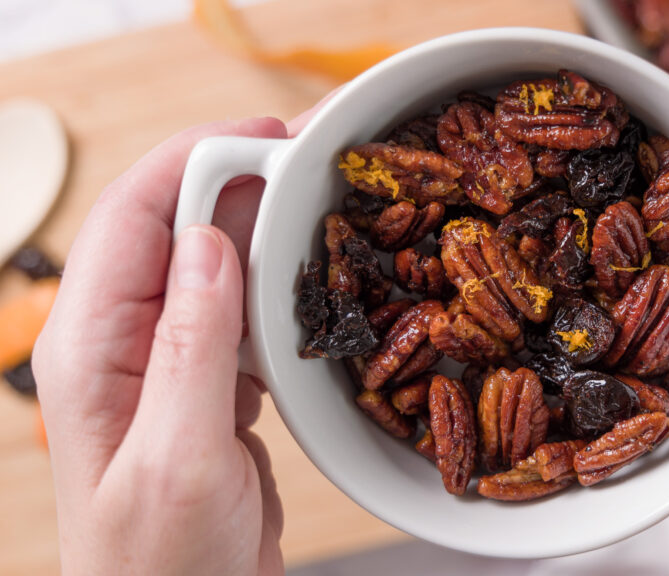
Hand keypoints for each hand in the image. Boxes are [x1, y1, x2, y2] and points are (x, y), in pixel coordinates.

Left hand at [34, 117, 290, 574]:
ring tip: (315, 200)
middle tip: (309, 157)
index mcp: (90, 347)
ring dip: (259, 225)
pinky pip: (233, 307)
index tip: (264, 138)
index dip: (196, 160)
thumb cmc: (162, 563)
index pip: (133, 216)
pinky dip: (271, 280)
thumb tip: (212, 243)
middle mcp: (119, 341)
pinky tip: (304, 275)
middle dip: (236, 179)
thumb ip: (193, 346)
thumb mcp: (180, 455)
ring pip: (208, 261)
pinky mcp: (202, 381)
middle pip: (171, 225)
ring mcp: (161, 360)